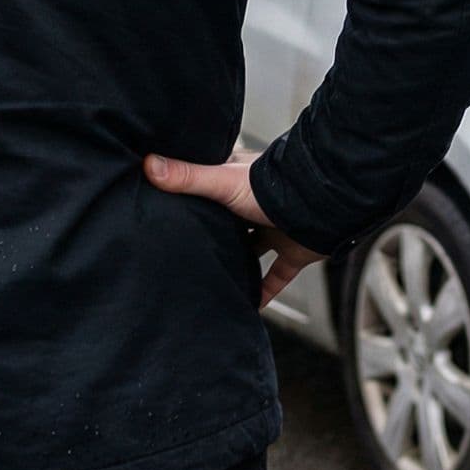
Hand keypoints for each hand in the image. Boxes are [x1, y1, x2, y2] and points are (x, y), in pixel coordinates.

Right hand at [142, 153, 319, 307]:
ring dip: (241, 262)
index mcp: (241, 183)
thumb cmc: (273, 187)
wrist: (320, 207)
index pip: (213, 188)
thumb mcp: (221, 181)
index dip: (197, 196)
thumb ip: (187, 177)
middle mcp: (258, 206)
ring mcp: (276, 228)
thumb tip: (149, 164)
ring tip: (216, 278)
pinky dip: (265, 290)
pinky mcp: (293, 251)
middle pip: (233, 222)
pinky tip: (251, 304)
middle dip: (219, 233)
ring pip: (255, 249)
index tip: (176, 208)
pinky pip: (277, 276)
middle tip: (192, 249)